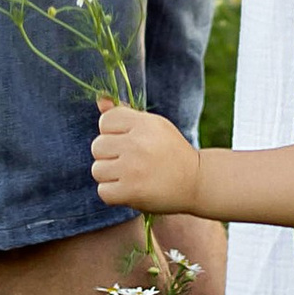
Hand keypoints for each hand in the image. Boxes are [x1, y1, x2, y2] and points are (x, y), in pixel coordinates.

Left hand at [91, 99, 203, 214]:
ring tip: (130, 176)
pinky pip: (103, 192)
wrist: (196, 181)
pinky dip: (113, 194)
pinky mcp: (132, 192)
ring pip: (97, 170)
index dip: (112, 133)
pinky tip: (129, 190)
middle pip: (97, 146)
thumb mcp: (153, 126)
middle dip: (109, 155)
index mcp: (144, 123)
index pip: (105, 121)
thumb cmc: (170, 151)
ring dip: (110, 176)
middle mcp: (137, 143)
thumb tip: (100, 100)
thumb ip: (125, 114)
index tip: (127, 141)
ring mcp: (133, 168)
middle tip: (130, 162)